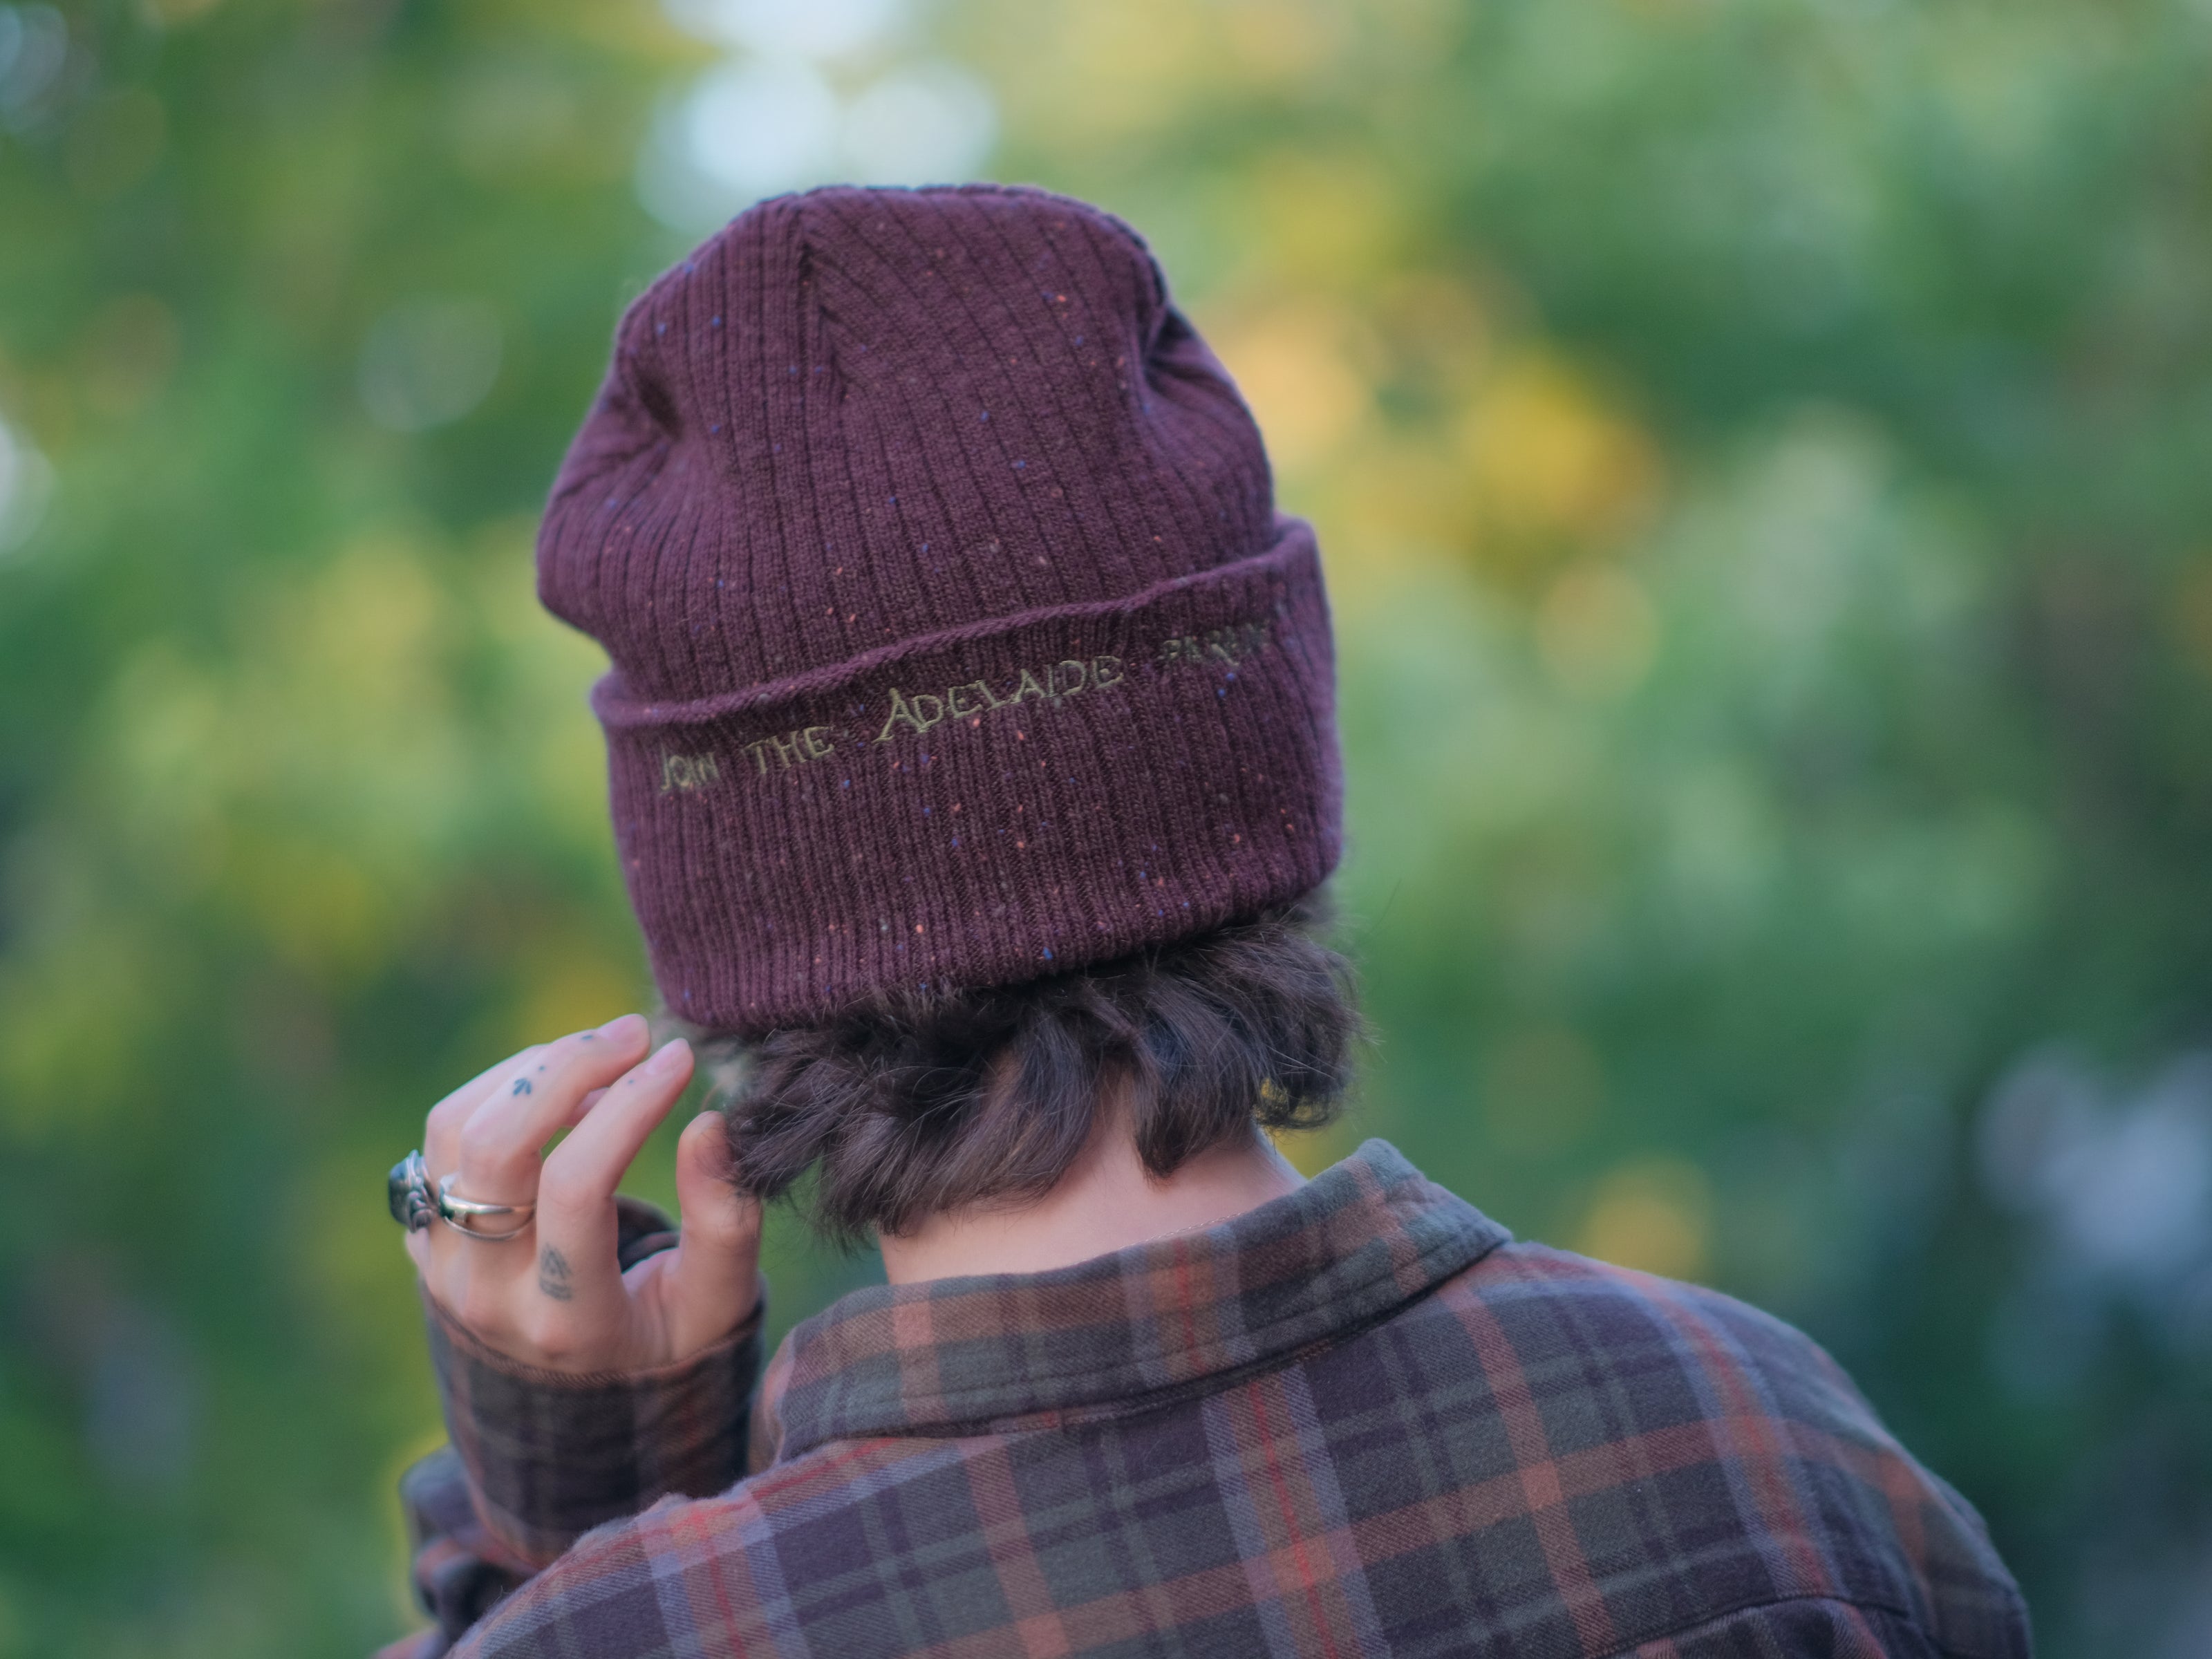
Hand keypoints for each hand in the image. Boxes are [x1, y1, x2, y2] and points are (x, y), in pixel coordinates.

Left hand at [403, 1014, 761, 1373]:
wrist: (569, 1414)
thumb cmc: (662, 1347)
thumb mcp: (714, 1308)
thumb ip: (724, 1226)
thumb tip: (710, 1125)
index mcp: (566, 1322)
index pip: (577, 1187)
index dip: (630, 1106)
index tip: (680, 1057)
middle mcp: (488, 1297)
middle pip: (496, 1147)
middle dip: (569, 1066)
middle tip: (636, 1033)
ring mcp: (441, 1268)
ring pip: (456, 1128)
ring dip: (533, 1070)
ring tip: (603, 1057)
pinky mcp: (424, 1239)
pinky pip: (442, 1138)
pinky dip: (502, 1090)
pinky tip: (563, 1089)